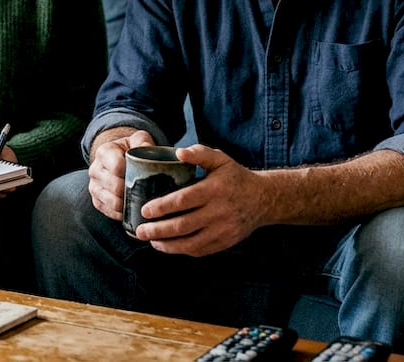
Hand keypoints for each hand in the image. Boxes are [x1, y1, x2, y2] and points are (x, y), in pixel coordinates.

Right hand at [86, 129, 154, 220]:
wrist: (118, 158)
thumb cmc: (130, 149)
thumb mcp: (137, 140)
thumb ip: (143, 141)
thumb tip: (147, 149)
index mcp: (104, 152)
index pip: (117, 167)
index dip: (132, 174)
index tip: (145, 176)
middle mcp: (95, 169)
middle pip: (115, 187)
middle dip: (132, 191)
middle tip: (147, 192)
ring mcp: (94, 186)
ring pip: (112, 202)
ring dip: (128, 204)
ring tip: (141, 201)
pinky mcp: (96, 200)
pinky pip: (109, 212)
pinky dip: (122, 213)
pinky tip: (133, 208)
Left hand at [133, 145, 270, 256]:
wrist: (263, 199)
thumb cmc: (235, 177)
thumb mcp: (220, 159)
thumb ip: (199, 153)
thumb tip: (179, 153)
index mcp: (214, 190)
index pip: (183, 200)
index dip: (162, 207)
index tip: (145, 210)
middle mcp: (219, 212)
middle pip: (183, 225)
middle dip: (158, 230)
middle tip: (140, 230)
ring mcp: (223, 230)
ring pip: (190, 243)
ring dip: (167, 244)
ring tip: (150, 240)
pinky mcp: (225, 242)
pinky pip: (199, 250)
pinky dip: (181, 250)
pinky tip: (167, 246)